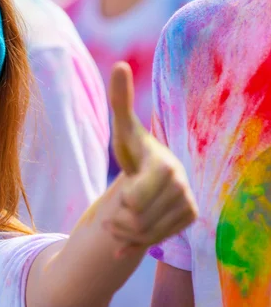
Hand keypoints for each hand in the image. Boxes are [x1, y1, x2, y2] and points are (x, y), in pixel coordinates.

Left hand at [105, 63, 197, 255]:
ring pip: (143, 234)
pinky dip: (134, 243)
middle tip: (117, 205)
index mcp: (163, 166)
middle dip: (118, 217)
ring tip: (122, 217)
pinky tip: (128, 234)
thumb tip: (120, 64)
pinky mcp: (189, 219)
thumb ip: (120, 100)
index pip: (134, 201)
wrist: (151, 175)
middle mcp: (181, 186)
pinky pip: (154, 242)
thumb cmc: (133, 150)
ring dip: (123, 231)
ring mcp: (188, 204)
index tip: (124, 187)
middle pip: (136, 220)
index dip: (121, 199)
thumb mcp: (123, 130)